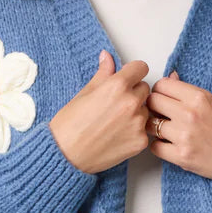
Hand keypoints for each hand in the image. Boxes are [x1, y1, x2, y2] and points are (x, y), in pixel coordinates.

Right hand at [49, 50, 150, 173]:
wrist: (66, 155)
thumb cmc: (70, 125)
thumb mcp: (85, 92)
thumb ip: (103, 74)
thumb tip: (107, 57)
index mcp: (118, 85)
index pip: (141, 68)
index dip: (133, 73)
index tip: (128, 79)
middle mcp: (131, 102)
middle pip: (144, 89)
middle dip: (133, 93)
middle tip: (115, 105)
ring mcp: (138, 123)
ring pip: (145, 110)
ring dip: (135, 113)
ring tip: (114, 123)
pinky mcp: (140, 141)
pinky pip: (144, 130)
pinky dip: (134, 132)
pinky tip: (117, 136)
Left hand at [146, 72, 211, 179]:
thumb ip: (188, 91)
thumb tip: (171, 77)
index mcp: (198, 97)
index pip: (162, 85)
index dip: (160, 91)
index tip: (164, 99)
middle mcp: (189, 114)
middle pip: (152, 102)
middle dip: (154, 107)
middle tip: (161, 114)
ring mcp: (184, 136)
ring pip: (150, 125)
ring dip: (155, 128)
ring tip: (166, 131)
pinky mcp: (181, 156)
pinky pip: (155, 147)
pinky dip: (159, 146)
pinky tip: (169, 145)